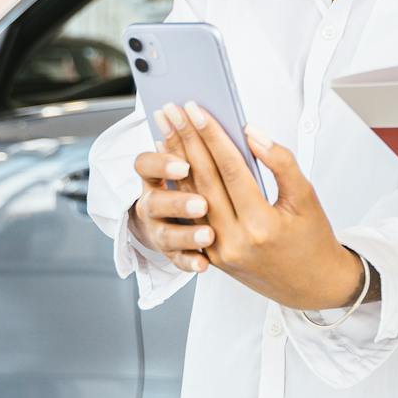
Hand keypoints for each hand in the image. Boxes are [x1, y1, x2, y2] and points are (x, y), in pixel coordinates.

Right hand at [129, 149, 213, 274]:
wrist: (221, 223)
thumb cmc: (219, 181)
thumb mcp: (209, 160)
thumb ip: (218, 145)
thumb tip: (250, 132)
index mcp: (161, 173)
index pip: (147, 164)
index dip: (162, 162)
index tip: (184, 165)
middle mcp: (156, 202)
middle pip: (156, 201)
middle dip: (179, 202)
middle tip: (202, 204)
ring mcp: (163, 231)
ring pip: (165, 235)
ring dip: (185, 234)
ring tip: (208, 235)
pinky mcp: (176, 254)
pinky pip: (178, 261)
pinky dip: (189, 262)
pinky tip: (205, 265)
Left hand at [156, 102, 365, 312]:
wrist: (312, 284)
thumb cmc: (313, 239)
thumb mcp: (306, 197)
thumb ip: (280, 162)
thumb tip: (252, 133)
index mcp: (261, 224)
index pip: (229, 169)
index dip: (211, 136)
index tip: (197, 110)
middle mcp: (235, 240)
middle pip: (204, 180)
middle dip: (186, 141)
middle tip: (173, 111)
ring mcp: (219, 251)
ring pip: (191, 199)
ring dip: (176, 161)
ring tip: (165, 131)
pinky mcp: (212, 256)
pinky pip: (191, 217)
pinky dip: (180, 188)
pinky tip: (172, 166)